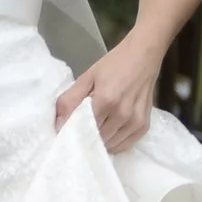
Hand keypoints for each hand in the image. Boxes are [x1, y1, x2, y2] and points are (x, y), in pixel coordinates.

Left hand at [55, 35, 161, 152]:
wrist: (143, 56)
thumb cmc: (113, 65)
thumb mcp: (87, 77)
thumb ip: (70, 100)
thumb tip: (58, 125)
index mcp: (105, 101)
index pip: (83, 130)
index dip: (73, 133)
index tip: (67, 132)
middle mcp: (122, 115)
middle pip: (97, 140)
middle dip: (86, 138)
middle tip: (81, 129)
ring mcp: (135, 123)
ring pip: (110, 145)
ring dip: (100, 141)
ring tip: (96, 128)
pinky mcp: (144, 127)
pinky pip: (124, 145)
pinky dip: (114, 143)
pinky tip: (110, 131)